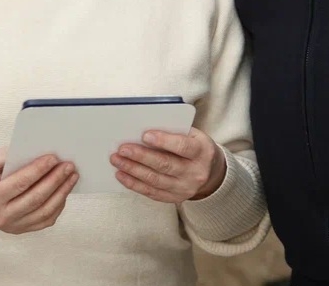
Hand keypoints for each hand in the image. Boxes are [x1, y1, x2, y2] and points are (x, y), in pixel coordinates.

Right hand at [0, 148, 78, 233]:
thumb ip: (10, 155)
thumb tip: (38, 149)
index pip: (20, 183)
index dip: (39, 170)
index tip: (54, 158)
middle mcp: (0, 217)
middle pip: (36, 198)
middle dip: (56, 180)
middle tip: (69, 165)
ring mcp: (10, 226)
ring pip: (44, 212)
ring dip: (62, 193)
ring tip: (72, 176)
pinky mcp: (18, 229)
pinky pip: (44, 220)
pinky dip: (57, 206)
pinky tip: (64, 191)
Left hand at [110, 127, 225, 203]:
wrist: (211, 172)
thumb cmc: (196, 147)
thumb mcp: (194, 135)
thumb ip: (175, 132)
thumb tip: (144, 130)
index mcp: (202, 152)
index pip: (183, 146)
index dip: (164, 141)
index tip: (145, 135)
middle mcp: (195, 173)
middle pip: (165, 165)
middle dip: (141, 156)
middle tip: (122, 149)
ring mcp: (184, 188)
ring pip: (155, 180)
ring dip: (133, 170)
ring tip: (117, 160)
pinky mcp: (174, 198)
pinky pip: (151, 192)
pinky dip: (134, 183)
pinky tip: (122, 175)